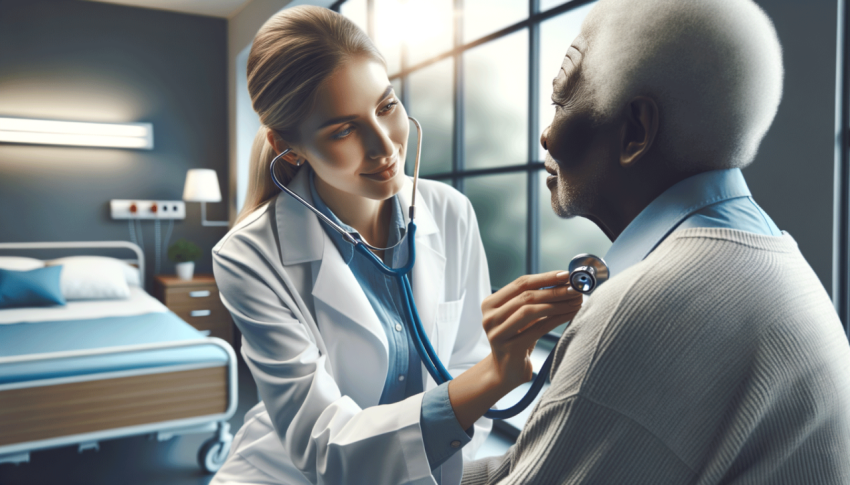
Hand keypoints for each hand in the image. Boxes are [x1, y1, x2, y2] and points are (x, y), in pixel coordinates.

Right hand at [481, 271, 581, 389]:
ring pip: (530, 311)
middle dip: (554, 290)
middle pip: (526, 296)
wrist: (505, 371)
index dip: (545, 277)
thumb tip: (564, 282)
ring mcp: (497, 333)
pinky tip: (570, 314)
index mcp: (490, 304)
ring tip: (575, 301)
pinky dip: (557, 319)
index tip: (565, 275)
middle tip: (575, 288)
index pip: (520, 283)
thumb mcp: (520, 317)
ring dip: (557, 303)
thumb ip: (533, 300)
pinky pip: (538, 329)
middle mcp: (489, 317)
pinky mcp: (510, 348)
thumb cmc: (517, 339)